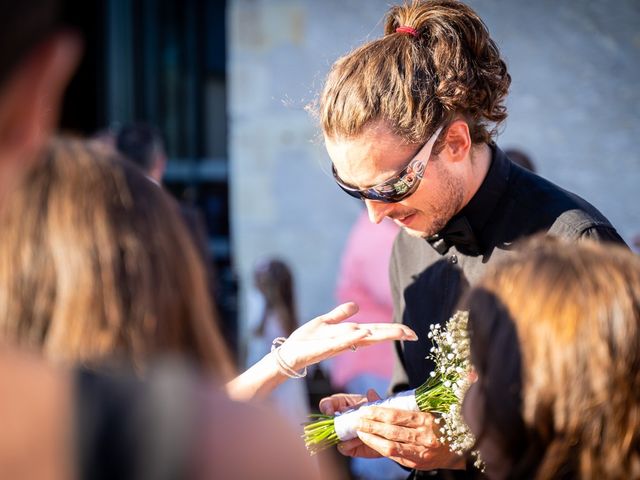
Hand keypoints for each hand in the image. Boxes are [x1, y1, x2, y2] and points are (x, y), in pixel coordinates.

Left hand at [279, 302, 416, 370]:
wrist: (287, 354)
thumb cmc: (306, 341)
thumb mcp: (325, 322)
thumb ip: (340, 314)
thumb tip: (356, 305)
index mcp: (348, 335)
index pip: (375, 331)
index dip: (392, 330)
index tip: (411, 332)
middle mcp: (345, 341)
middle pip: (373, 335)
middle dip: (392, 334)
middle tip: (413, 334)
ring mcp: (335, 346)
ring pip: (359, 340)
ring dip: (376, 335)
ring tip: (395, 332)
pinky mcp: (321, 350)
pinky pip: (338, 344)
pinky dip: (351, 339)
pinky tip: (362, 334)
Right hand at [320, 390, 383, 459]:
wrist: (387, 430)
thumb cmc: (377, 412)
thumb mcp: (375, 404)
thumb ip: (373, 399)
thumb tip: (371, 392)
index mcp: (341, 404)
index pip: (327, 404)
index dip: (326, 407)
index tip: (330, 411)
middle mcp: (339, 420)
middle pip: (326, 422)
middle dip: (333, 425)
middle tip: (341, 426)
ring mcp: (343, 433)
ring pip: (334, 436)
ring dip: (344, 435)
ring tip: (358, 433)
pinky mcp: (348, 446)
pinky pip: (343, 448)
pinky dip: (350, 445)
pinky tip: (361, 441)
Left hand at [353, 407, 464, 470]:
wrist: (459, 446)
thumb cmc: (438, 422)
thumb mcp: (424, 408)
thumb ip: (398, 403)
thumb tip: (372, 394)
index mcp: (427, 420)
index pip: (397, 416)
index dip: (378, 413)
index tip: (365, 410)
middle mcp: (425, 437)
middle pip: (391, 431)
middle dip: (371, 426)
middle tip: (357, 421)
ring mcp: (422, 452)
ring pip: (391, 446)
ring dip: (372, 439)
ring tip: (360, 432)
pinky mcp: (418, 463)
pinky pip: (396, 456)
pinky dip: (381, 448)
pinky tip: (372, 442)